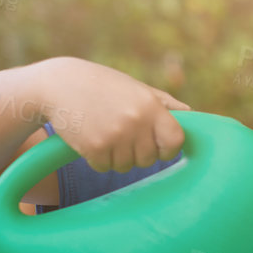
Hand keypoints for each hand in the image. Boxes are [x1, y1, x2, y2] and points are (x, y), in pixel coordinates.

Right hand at [34, 55, 189, 172]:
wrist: (59, 85)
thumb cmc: (103, 86)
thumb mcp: (136, 88)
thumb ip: (165, 104)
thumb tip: (193, 116)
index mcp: (151, 106)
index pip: (175, 141)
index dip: (168, 148)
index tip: (159, 146)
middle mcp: (136, 121)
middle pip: (149, 159)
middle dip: (137, 152)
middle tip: (121, 133)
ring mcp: (115, 136)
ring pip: (126, 166)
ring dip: (116, 156)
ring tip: (104, 132)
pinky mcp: (94, 148)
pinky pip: (105, 167)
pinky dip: (98, 159)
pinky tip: (91, 138)